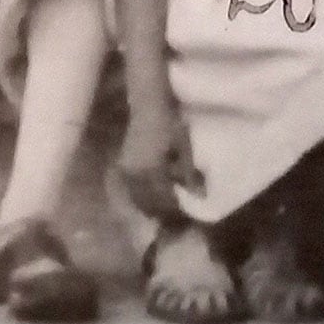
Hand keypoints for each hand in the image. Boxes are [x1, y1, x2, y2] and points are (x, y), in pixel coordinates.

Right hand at [118, 99, 202, 221]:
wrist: (148, 102)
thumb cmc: (170, 122)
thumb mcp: (184, 147)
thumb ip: (188, 173)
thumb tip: (199, 196)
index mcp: (151, 171)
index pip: (162, 200)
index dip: (173, 212)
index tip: (184, 221)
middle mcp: (135, 174)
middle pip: (147, 202)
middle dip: (160, 213)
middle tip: (173, 221)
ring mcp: (127, 169)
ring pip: (137, 197)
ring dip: (149, 206)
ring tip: (162, 212)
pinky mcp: (124, 163)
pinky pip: (131, 187)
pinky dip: (141, 195)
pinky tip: (150, 196)